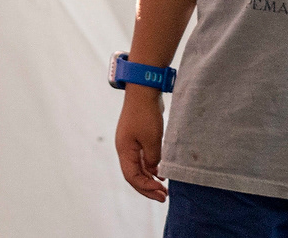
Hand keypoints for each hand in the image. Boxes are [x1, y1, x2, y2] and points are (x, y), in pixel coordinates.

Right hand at [115, 86, 167, 201]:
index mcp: (124, 150)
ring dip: (149, 179)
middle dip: (147, 187)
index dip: (146, 188)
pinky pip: (142, 158)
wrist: (143, 91)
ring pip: (137, 167)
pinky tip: (160, 172)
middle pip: (133, 174)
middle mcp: (124, 148)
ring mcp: (130, 143)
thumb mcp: (152, 140)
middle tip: (163, 197)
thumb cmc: (146, 115)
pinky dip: (150, 168)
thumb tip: (154, 172)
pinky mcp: (137, 137)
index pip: (131, 177)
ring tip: (163, 188)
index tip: (161, 193)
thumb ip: (153, 159)